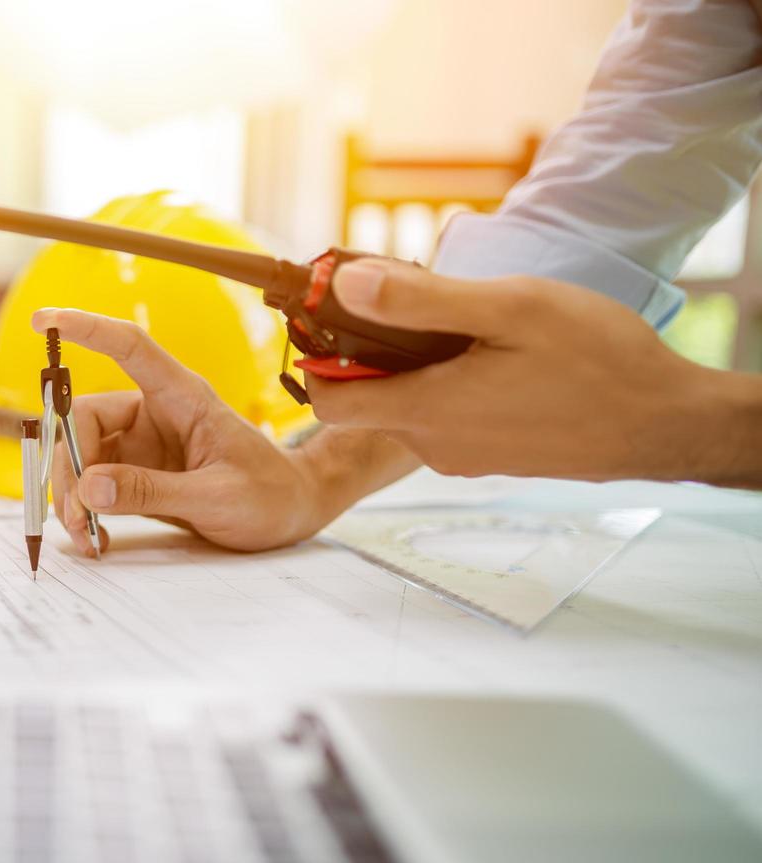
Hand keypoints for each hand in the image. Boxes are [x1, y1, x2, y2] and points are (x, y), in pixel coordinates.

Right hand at [32, 308, 383, 554]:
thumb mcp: (216, 497)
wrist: (292, 515)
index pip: (128, 348)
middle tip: (76, 517)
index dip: (85, 329)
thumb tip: (89, 487)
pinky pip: (94, 483)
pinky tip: (96, 537)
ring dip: (73, 496)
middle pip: (84, 420)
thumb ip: (152, 492)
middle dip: (69, 467)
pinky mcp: (136, 473)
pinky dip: (87, 509)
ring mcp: (142, 444)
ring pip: (81, 456)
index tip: (44, 319)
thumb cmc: (269, 495)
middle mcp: (155, 413)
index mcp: (182, 398)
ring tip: (86, 536)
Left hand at [305, 259, 759, 482]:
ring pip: (407, 405)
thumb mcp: (508, 309)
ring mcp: (461, 456)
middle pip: (366, 397)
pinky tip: (494, 356)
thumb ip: (420, 301)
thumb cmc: (598, 362)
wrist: (664, 423)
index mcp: (427, 410)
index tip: (330, 311)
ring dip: (416, 365)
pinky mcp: (487, 458)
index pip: (326, 399)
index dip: (316, 355)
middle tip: (414, 300)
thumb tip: (346, 286)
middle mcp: (433, 444)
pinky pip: (443, 418)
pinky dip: (449, 384)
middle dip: (372, 349)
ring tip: (468, 324)